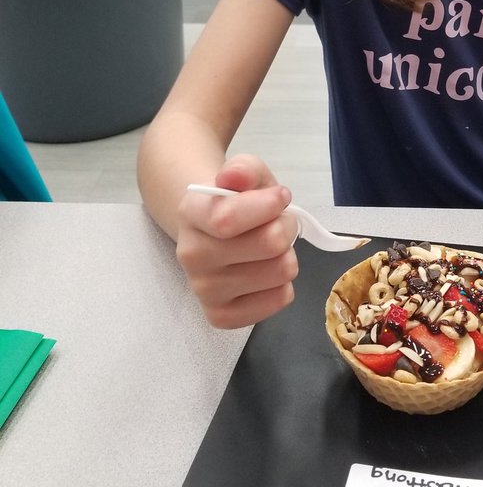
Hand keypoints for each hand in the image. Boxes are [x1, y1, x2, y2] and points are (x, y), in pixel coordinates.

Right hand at [175, 154, 299, 328]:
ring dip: (286, 254)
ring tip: (269, 247)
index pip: (228, 219)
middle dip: (285, 227)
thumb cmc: (237, 199)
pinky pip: (278, 300)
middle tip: (277, 222)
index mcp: (191, 212)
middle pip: (268, 245)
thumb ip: (243, 169)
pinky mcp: (221, 316)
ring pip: (280, 272)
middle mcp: (191, 255)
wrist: (215, 229)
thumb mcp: (245, 173)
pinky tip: (265, 271)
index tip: (282, 196)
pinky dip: (283, 284)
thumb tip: (234, 178)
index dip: (268, 206)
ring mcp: (203, 290)